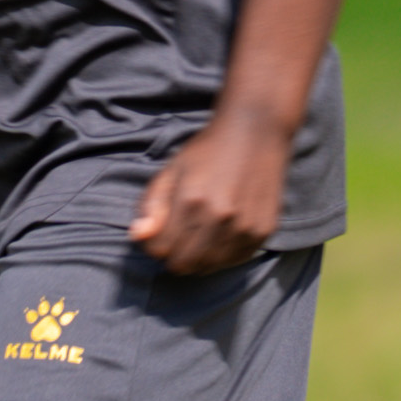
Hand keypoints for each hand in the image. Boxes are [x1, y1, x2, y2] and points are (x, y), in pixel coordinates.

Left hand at [125, 102, 294, 277]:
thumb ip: (151, 206)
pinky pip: (233, 261)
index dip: (154, 244)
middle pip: (183, 265)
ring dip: (199, 257)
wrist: (256, 133)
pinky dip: (223, 254)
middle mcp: (221, 218)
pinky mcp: (263, 232)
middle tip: (180, 234)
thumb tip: (138, 236)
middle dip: (174, 254)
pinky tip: (222, 232)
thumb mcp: (171, 171)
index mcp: (192, 201)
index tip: (160, 231)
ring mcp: (245, 228)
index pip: (160, 250)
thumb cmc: (207, 152)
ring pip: (208, 268)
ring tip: (201, 231)